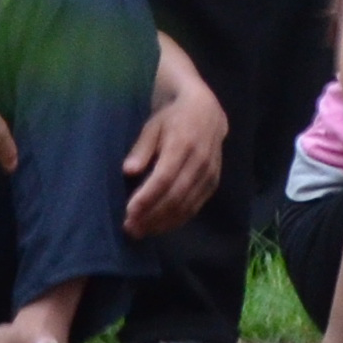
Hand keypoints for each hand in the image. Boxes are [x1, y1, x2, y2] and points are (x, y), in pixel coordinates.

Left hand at [120, 46, 227, 236]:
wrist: (206, 111)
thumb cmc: (172, 118)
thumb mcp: (152, 126)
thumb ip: (141, 149)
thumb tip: (128, 171)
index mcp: (183, 144)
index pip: (164, 178)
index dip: (147, 197)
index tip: (129, 212)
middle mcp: (200, 161)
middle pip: (176, 196)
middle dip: (152, 215)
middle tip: (130, 228)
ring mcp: (209, 174)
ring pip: (186, 205)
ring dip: (163, 222)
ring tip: (141, 231)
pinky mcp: (213, 183)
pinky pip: (195, 206)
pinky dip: (177, 219)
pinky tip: (160, 225)